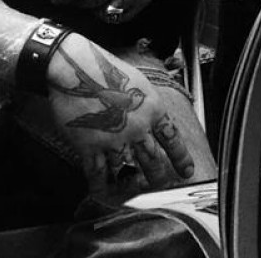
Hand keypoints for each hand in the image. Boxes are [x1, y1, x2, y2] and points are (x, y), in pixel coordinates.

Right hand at [46, 34, 196, 196]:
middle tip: (160, 184)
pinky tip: (103, 192)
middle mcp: (137, 127)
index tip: (186, 171)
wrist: (74, 67)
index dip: (181, 158)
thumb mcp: (139, 81)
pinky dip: (102, 187)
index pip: (172, 139)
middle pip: (153, 161)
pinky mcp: (90, 146)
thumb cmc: (105, 68)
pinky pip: (98, 174)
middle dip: (159, 176)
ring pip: (127, 171)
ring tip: (132, 186)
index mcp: (152, 109)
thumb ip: (149, 103)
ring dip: (131, 183)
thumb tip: (154, 118)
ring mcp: (114, 139)